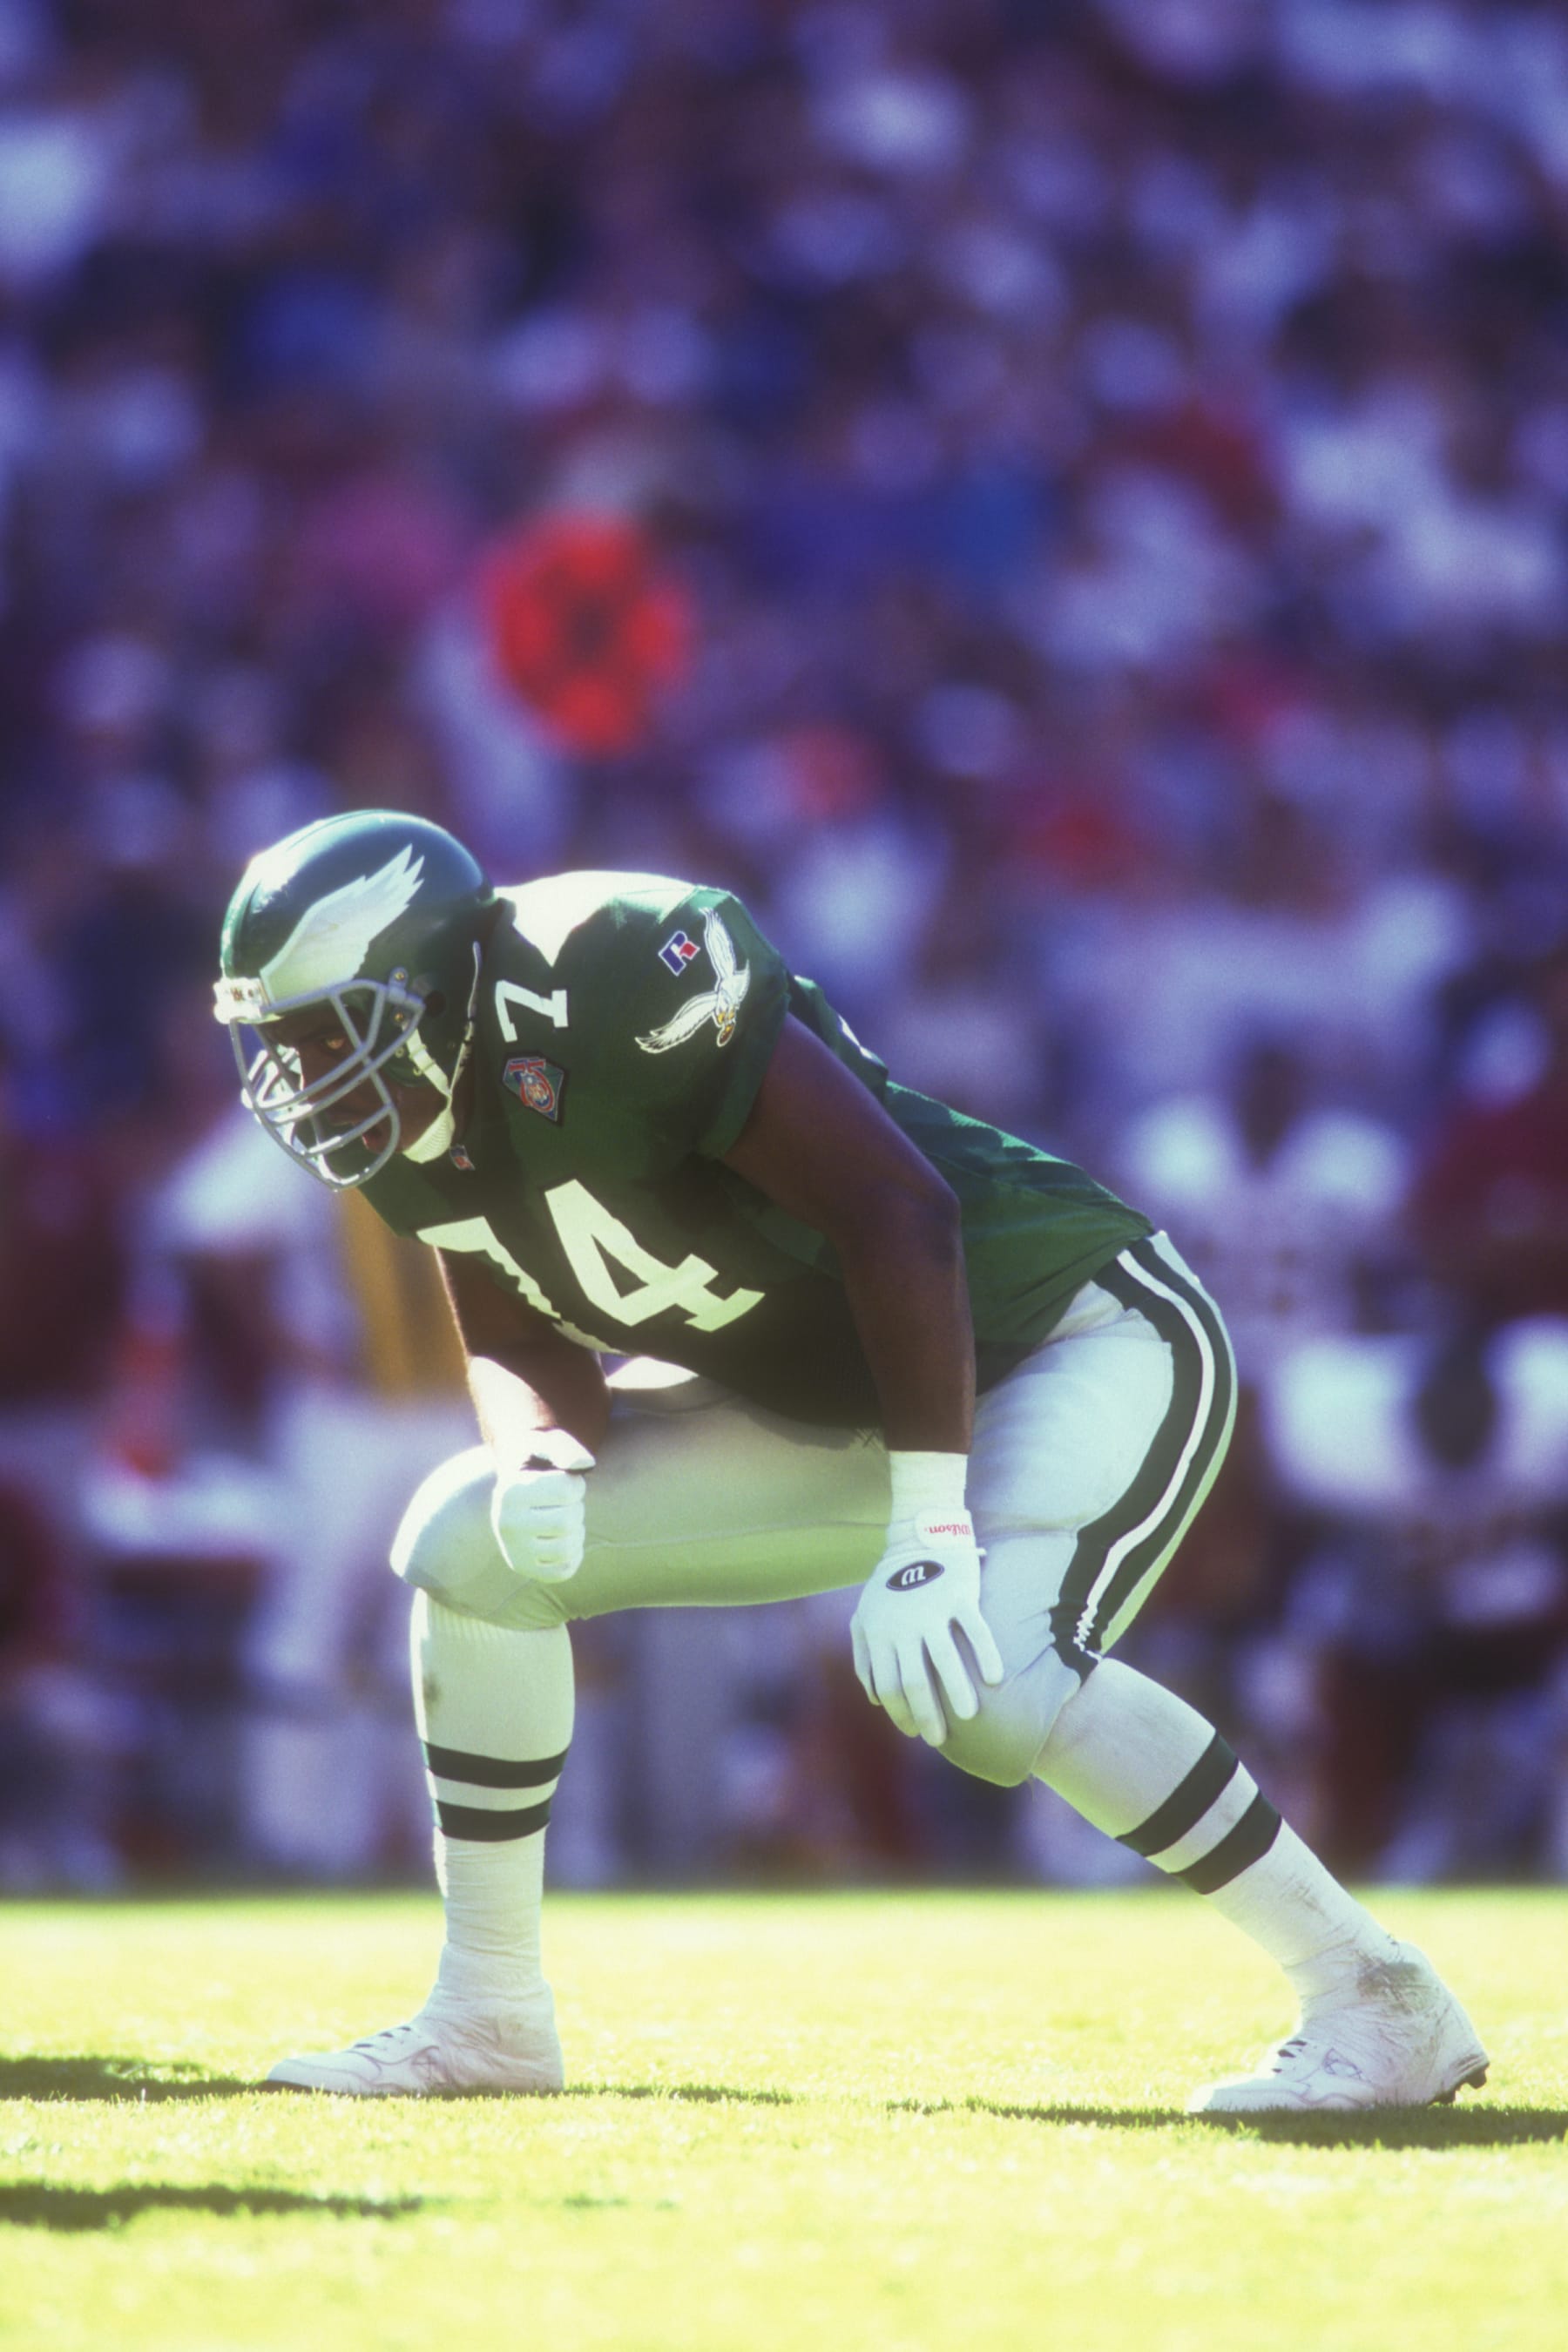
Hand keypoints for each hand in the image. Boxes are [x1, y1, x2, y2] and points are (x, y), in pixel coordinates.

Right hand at [489, 1430, 594, 1583]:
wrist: (514, 1489)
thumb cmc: (536, 1464)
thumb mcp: (545, 1445)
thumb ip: (565, 1448)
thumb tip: (586, 1463)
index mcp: (510, 1492)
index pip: (568, 1491)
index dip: (577, 1485)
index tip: (564, 1482)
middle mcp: (505, 1524)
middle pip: (568, 1522)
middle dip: (577, 1508)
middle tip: (564, 1503)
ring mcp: (512, 1550)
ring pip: (567, 1549)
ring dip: (576, 1532)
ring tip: (564, 1520)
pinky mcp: (524, 1568)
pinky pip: (564, 1571)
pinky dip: (573, 1555)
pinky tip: (563, 1539)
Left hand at [851, 1508, 1003, 1746]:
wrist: (917, 1538)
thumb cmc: (890, 1586)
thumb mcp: (864, 1617)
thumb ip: (864, 1658)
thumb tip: (876, 1700)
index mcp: (879, 1633)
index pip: (888, 1685)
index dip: (900, 1713)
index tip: (914, 1731)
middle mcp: (903, 1625)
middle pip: (915, 1681)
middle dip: (927, 1715)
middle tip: (939, 1738)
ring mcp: (932, 1610)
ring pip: (945, 1661)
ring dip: (957, 1693)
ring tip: (969, 1717)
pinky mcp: (959, 1596)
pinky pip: (975, 1631)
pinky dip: (986, 1656)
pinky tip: (994, 1679)